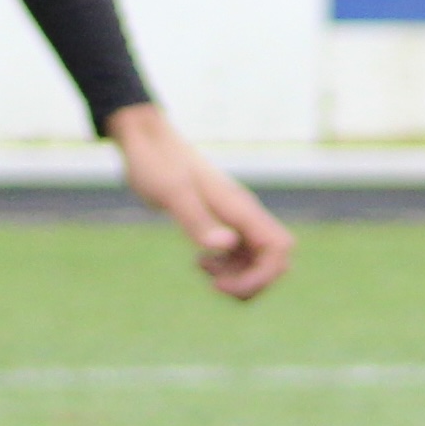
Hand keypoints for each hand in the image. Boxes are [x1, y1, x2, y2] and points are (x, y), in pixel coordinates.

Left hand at [105, 103, 294, 301]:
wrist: (146, 141)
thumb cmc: (156, 164)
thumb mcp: (171, 193)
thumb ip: (198, 220)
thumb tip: (226, 245)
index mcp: (240, 208)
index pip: (278, 250)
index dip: (260, 277)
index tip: (220, 283)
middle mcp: (244, 214)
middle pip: (276, 260)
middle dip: (252, 283)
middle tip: (214, 284)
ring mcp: (235, 219)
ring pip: (259, 261)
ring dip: (238, 277)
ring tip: (202, 268)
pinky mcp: (221, 221)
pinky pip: (240, 255)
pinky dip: (227, 268)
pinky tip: (200, 261)